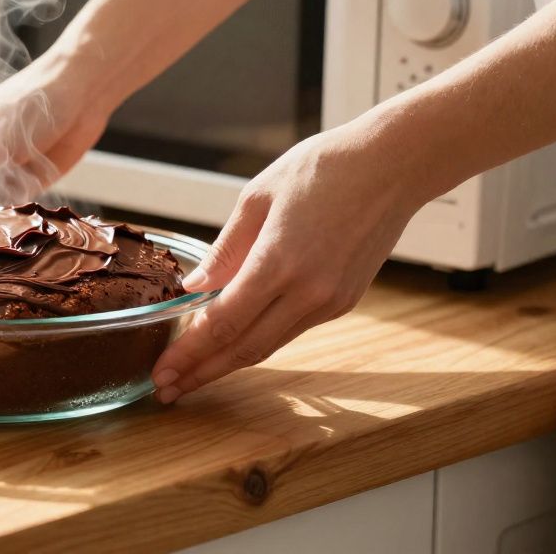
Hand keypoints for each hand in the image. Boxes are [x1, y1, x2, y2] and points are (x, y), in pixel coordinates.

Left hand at [150, 124, 424, 402]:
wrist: (394, 165)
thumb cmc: (324, 168)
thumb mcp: (258, 197)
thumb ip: (225, 250)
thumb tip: (194, 288)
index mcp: (278, 262)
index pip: (222, 323)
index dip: (188, 353)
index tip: (161, 372)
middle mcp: (308, 292)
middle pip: (244, 348)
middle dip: (202, 373)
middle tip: (167, 391)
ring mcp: (330, 301)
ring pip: (269, 345)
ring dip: (228, 364)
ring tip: (194, 375)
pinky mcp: (345, 301)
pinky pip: (292, 329)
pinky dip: (259, 340)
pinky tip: (234, 343)